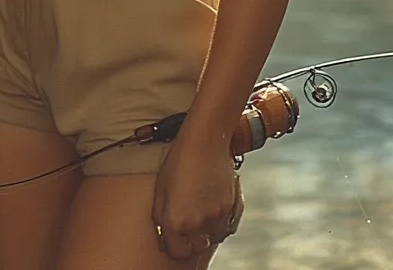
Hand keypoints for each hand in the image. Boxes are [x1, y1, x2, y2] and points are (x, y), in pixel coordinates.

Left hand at [152, 131, 243, 261]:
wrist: (205, 140)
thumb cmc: (180, 159)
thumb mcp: (160, 187)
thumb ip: (160, 215)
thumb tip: (163, 232)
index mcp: (175, 220)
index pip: (177, 252)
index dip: (175, 246)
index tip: (175, 239)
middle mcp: (197, 223)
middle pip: (197, 248)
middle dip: (192, 239)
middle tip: (189, 223)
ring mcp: (216, 216)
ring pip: (214, 236)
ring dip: (209, 229)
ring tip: (202, 210)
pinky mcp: (232, 207)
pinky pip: (229, 224)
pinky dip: (223, 220)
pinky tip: (216, 205)